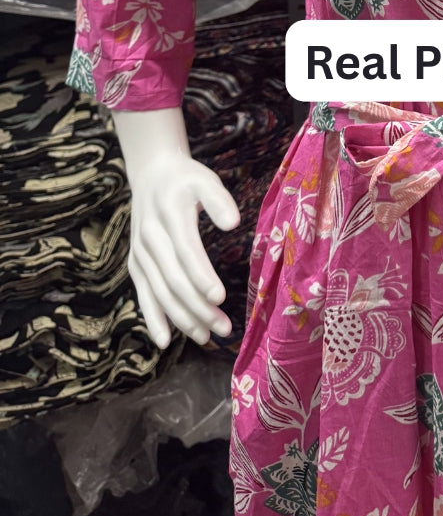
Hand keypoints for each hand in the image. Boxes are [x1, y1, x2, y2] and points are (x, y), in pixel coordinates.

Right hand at [126, 151, 240, 348]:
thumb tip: (233, 223)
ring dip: (182, 318)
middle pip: (174, 279)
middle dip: (198, 307)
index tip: (220, 297)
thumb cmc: (186, 180)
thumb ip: (219, 200)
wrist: (151, 175)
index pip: (186, 252)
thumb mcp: (205, 180)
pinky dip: (153, 319)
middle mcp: (151, 238)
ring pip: (160, 292)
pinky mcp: (136, 264)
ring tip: (206, 337)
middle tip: (224, 328)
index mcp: (170, 215)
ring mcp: (140, 254)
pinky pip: (144, 295)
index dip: (202, 276)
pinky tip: (166, 340)